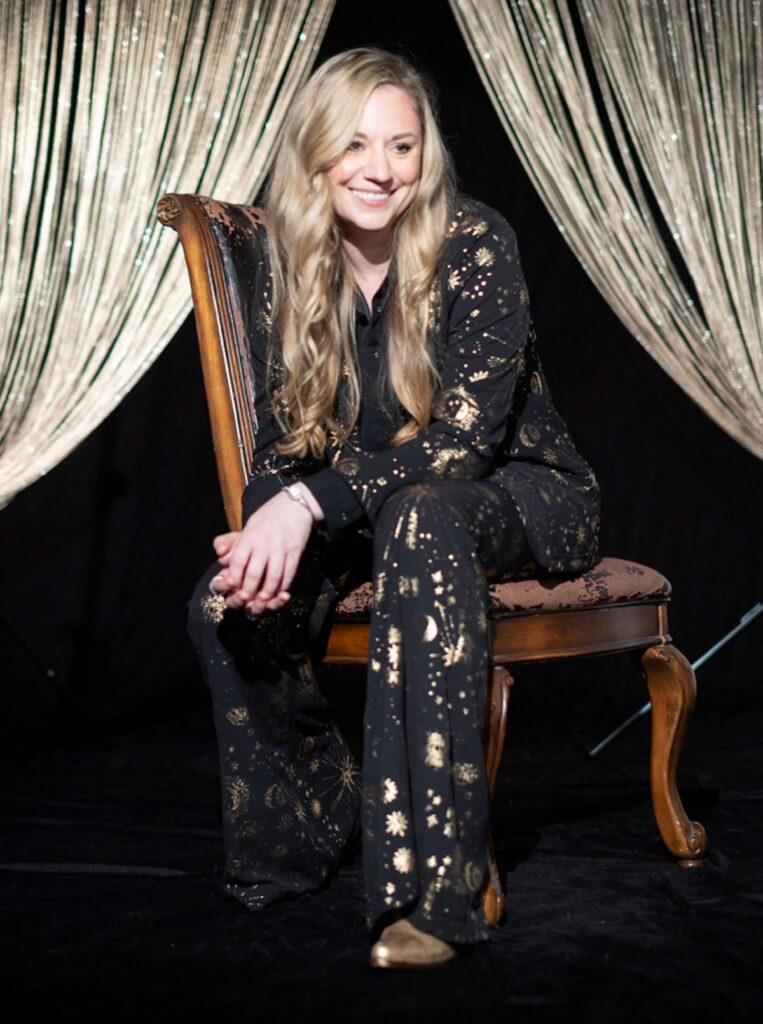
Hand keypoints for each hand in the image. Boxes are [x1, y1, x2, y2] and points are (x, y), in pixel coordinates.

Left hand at [211, 489, 316, 613]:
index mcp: (249, 536)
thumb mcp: (247, 526)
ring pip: (273, 578)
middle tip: (246, 602)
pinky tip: (280, 594)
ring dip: (267, 594)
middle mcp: (263, 543)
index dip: (234, 580)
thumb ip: (232, 543)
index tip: (233, 589)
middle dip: (249, 593)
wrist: (295, 505)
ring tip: (263, 603)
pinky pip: (289, 574)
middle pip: (254, 574)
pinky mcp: (295, 552)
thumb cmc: (268, 517)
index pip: (237, 563)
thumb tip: (221, 558)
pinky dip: (283, 587)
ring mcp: (280, 548)